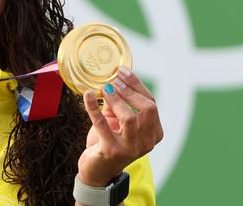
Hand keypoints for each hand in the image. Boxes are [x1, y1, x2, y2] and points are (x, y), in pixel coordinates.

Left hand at [77, 67, 163, 185]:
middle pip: (147, 109)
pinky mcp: (112, 151)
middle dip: (130, 90)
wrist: (97, 170)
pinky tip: (88, 95)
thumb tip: (112, 80)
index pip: (151, 103)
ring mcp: (131, 148)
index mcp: (154, 132)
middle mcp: (147, 142)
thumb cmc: (108, 142)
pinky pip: (103, 125)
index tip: (122, 71)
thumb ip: (117, 103)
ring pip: (130, 118)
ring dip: (116, 99)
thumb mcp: (116, 121)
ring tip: (104, 89)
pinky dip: (94, 107)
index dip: (137, 85)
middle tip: (113, 80)